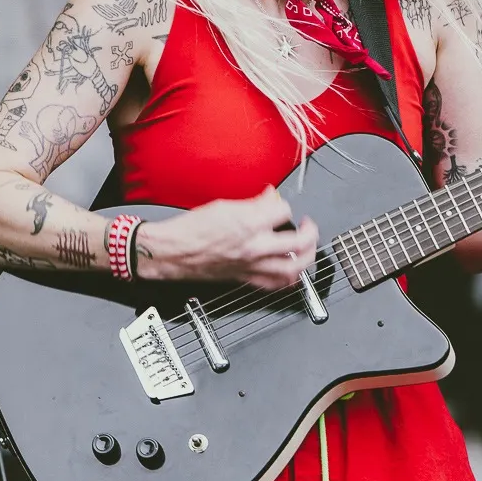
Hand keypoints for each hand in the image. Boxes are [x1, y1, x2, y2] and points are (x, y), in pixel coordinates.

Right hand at [136, 185, 318, 289]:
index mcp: (249, 223)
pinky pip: (275, 284)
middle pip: (299, 242)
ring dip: (306, 257)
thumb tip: (270, 197)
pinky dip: (288, 278)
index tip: (278, 204)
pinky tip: (292, 271)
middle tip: (308, 226)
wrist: (171, 252)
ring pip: (293, 268)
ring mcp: (251, 265)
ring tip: (307, 249)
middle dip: (310, 231)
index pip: (283, 210)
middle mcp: (254, 246)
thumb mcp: (224, 205)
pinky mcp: (245, 278)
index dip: (283, 204)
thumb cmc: (190, 229)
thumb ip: (254, 202)